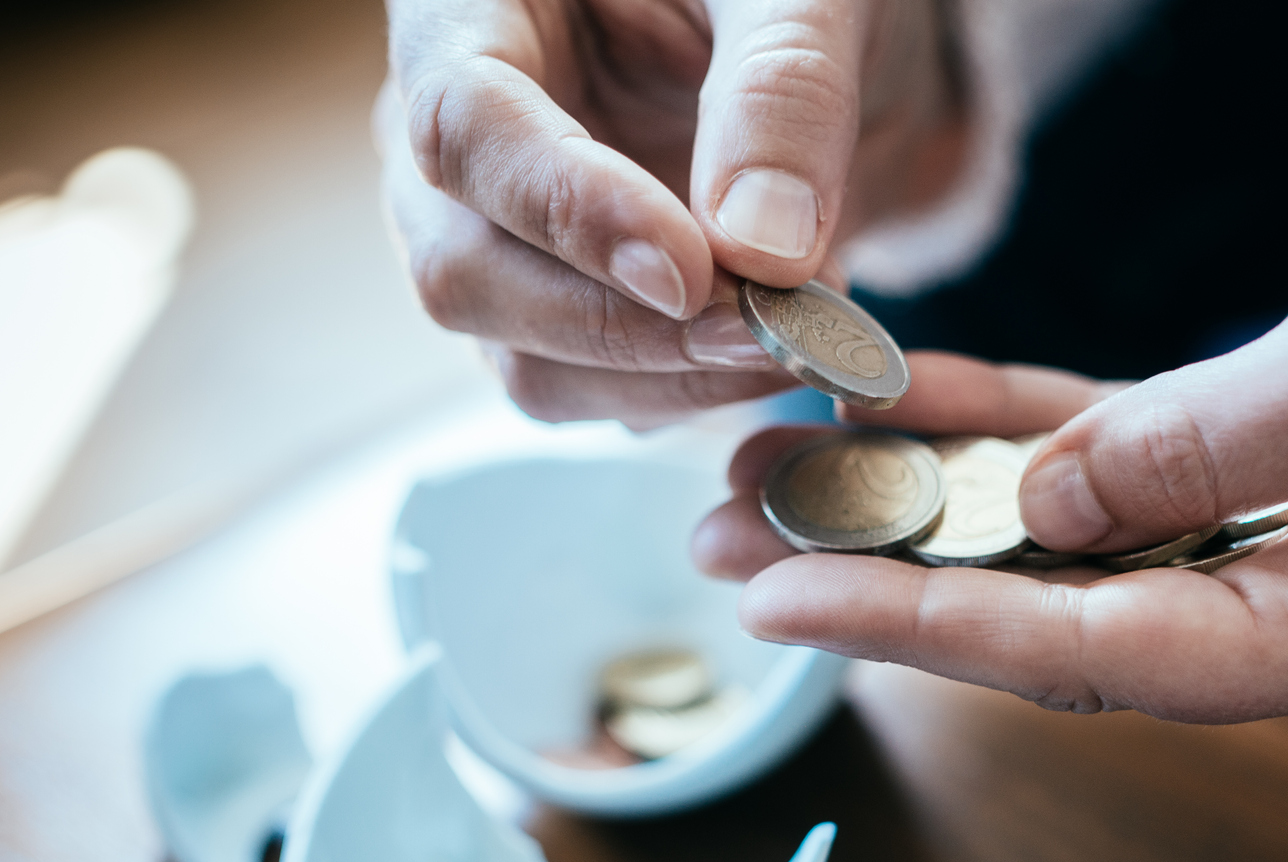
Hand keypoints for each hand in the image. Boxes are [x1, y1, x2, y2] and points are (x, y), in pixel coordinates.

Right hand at [382, 0, 965, 426]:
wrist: (827, 40)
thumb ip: (782, 89)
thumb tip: (760, 249)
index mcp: (470, 11)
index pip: (462, 129)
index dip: (570, 211)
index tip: (691, 270)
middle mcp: (460, 141)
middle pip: (468, 274)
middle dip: (625, 328)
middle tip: (775, 327)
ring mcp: (501, 242)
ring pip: (530, 365)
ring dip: (676, 378)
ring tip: (808, 323)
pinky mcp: (566, 318)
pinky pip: (604, 396)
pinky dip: (703, 392)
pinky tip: (788, 337)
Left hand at [694, 111, 1287, 720]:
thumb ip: (1217, 444)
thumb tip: (1044, 503)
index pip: (1096, 655)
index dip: (928, 628)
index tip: (785, 598)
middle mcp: (1286, 611)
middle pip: (1044, 616)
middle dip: (880, 576)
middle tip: (720, 537)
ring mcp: (1257, 542)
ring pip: (1046, 540)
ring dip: (908, 502)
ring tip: (758, 474)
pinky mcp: (1237, 458)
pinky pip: (1085, 454)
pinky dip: (986, 424)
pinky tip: (880, 403)